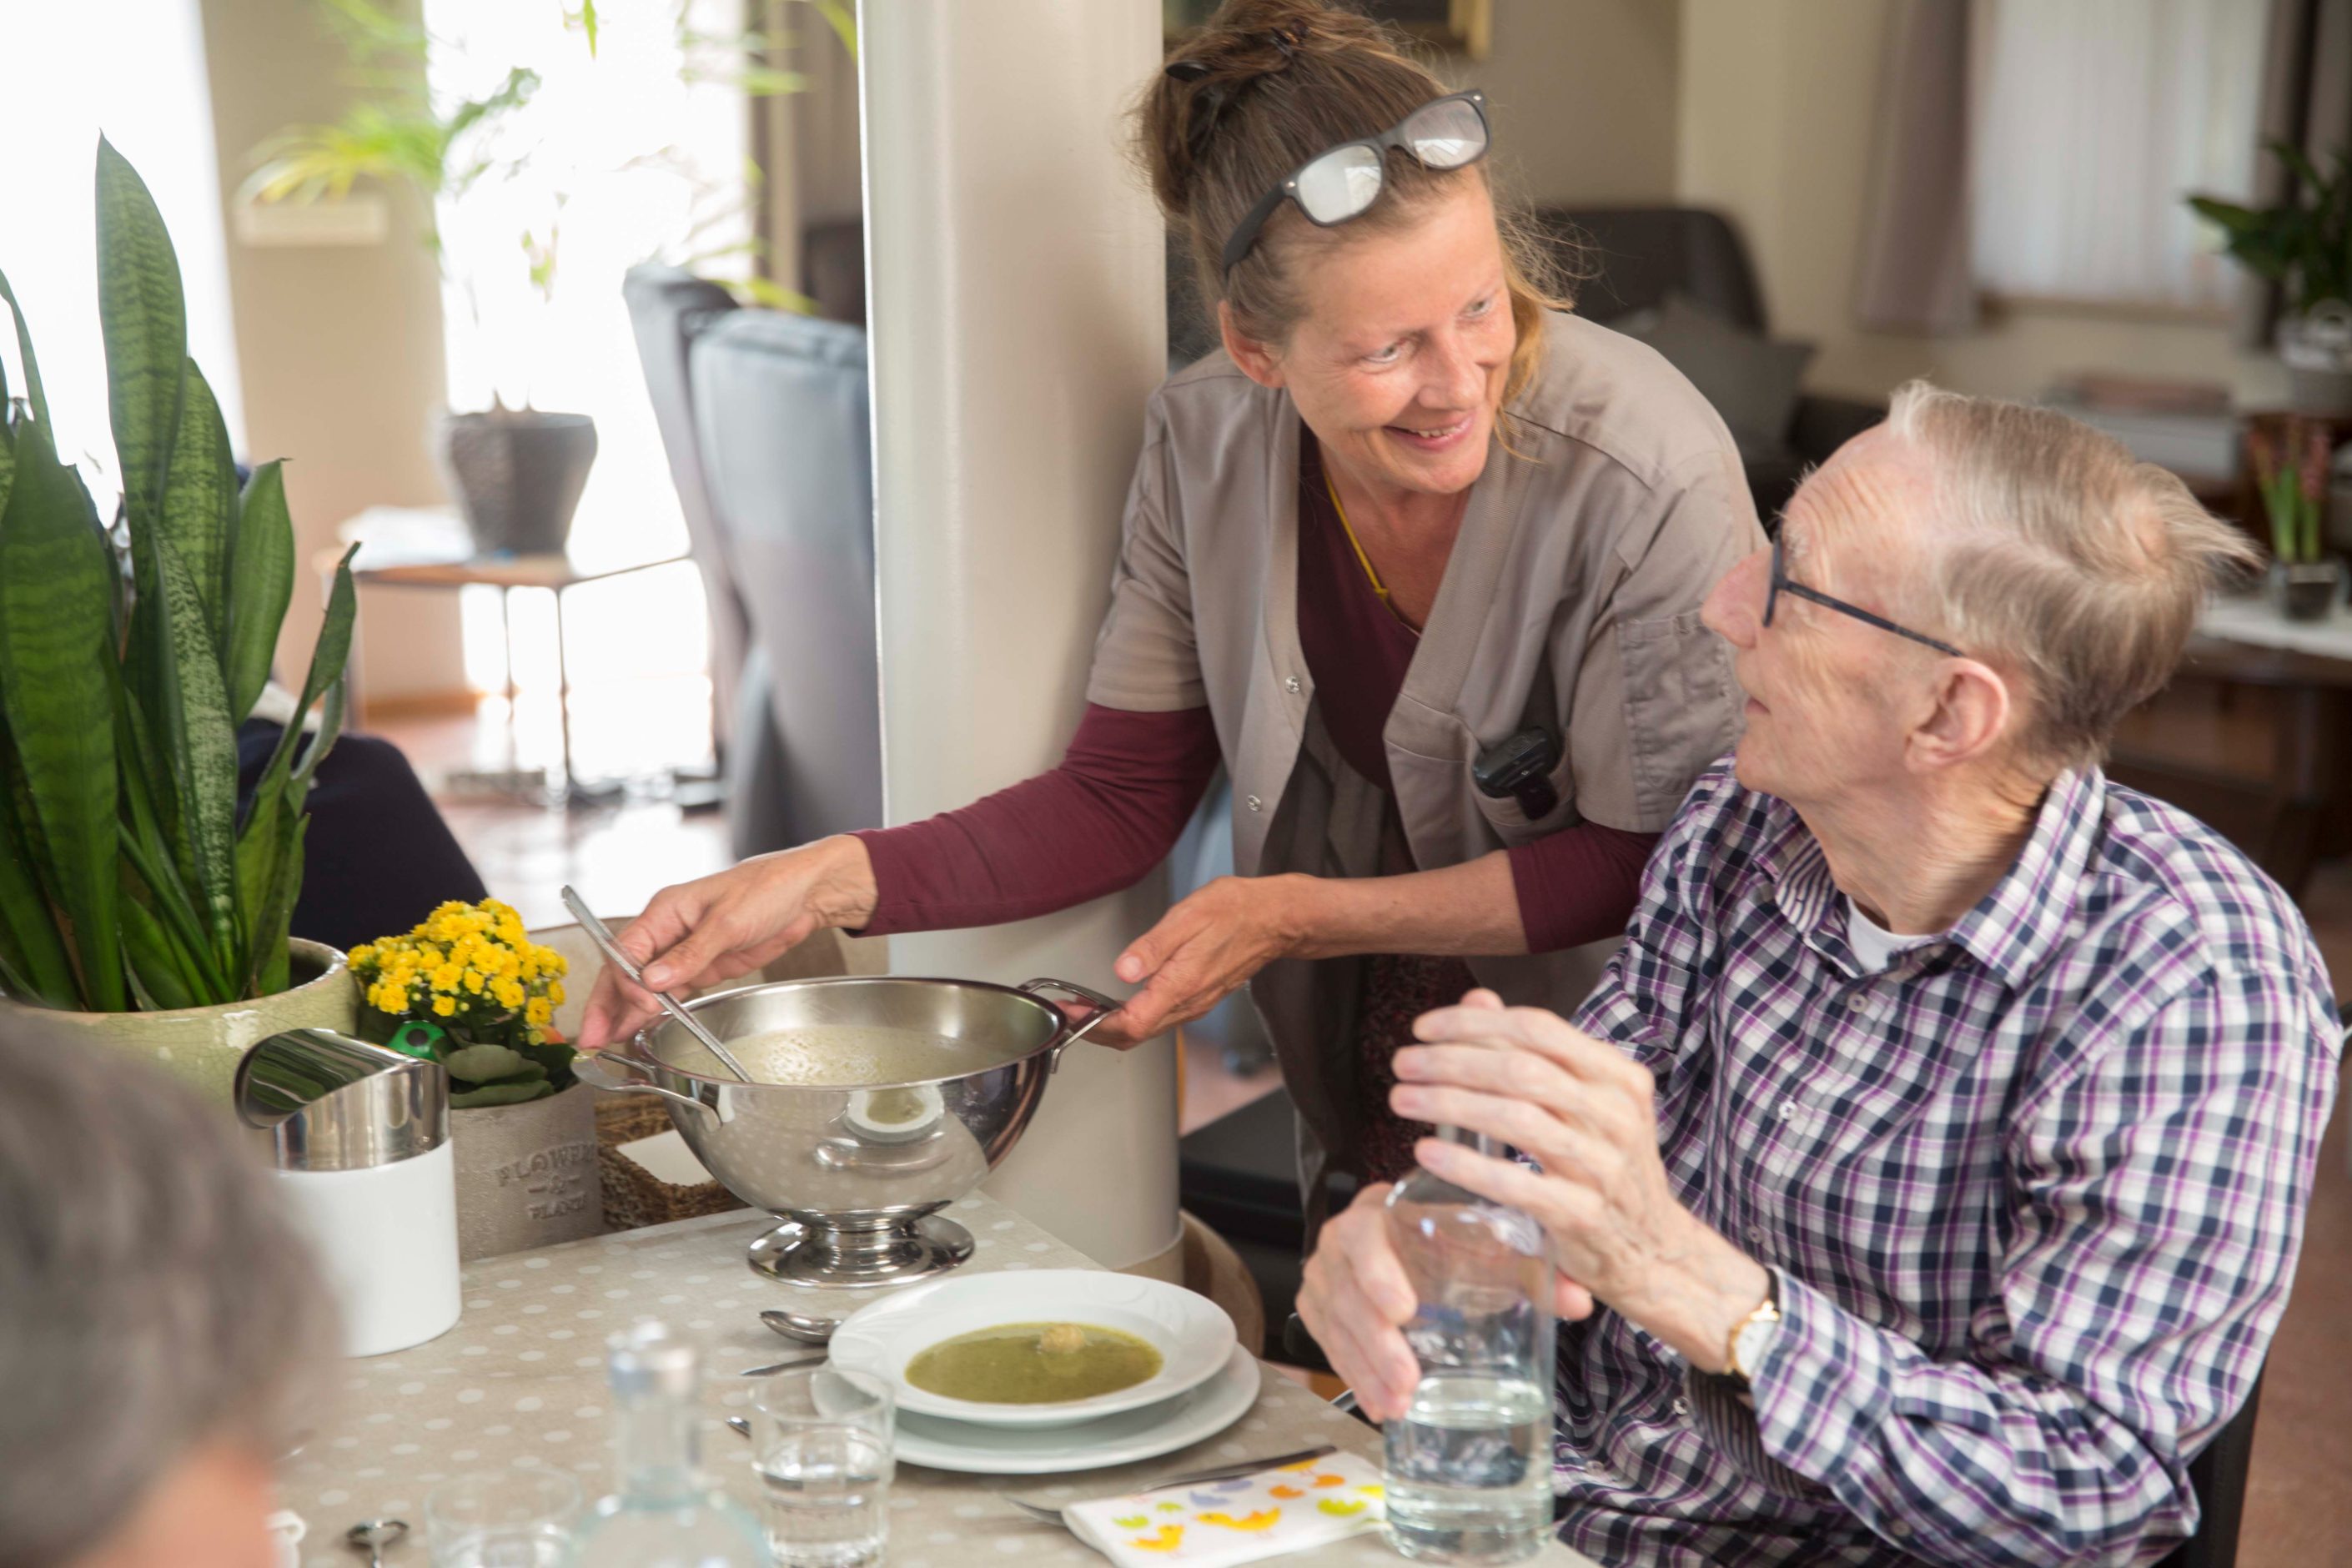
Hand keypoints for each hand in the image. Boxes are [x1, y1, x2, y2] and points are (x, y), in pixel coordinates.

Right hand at [575, 837, 876, 1048]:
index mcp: (665, 911)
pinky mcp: (703, 967)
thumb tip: (652, 980)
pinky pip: (671, 992)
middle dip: (608, 1003)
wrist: (804, 894)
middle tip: (593, 1037)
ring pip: (644, 986)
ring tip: (609, 1042)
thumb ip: (690, 953)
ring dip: (627, 1013)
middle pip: (625, 971)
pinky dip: (655, 1012)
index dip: (624, 981)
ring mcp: (684, 952)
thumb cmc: (766, 889)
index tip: (639, 1004)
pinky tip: (641, 1029)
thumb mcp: (727, 921)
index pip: (627, 950)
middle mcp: (668, 932)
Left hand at [1090, 875, 1307, 1045]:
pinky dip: (1133, 1017)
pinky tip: (1121, 1002)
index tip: (1071, 1014)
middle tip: (1069, 1013)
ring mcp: (1195, 1003)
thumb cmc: (1236, 912)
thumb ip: (1153, 947)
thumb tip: (1123, 969)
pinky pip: (1161, 1018)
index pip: (1131, 1024)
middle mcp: (1189, 1002)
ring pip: (1147, 1029)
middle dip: (1096, 1029)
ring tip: (1086, 1009)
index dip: (1095, 1026)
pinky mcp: (1199, 997)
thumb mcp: (1188, 917)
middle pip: (1135, 1035)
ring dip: (1113, 1025)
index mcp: (1182, 985)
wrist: (1275, 918)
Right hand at [1298, 1179, 1595, 1422]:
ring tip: (1399, 1404)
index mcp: (1381, 1211)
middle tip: (1408, 1379)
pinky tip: (1380, 1405)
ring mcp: (1326, 1277)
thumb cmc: (1454, 1241)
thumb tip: (1578, 1302)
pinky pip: (1329, 1345)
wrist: (1417, 1242)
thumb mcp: (1490, 1245)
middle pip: (1346, 1291)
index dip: (1377, 1271)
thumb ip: (1535, 1270)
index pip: (1364, 1233)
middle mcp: (1343, 1241)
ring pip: (1334, 1325)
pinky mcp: (1319, 1309)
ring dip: (1365, 1369)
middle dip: (1375, 1342)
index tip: (1404, 1309)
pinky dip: (1354, 1377)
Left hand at [1389, 993, 1766, 1366]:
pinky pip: (1516, 1183)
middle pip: (1521, 1069)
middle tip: (1402, 1064)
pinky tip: (1426, 1152)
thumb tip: (1477, 1001)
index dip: (1474, 1023)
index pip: (1539, 1029)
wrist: (1652, 1248)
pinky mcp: (1583, 1215)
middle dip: (1451, 1060)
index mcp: (1619, 1077)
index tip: (1424, 1028)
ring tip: (1402, 1100)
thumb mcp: (1585, 1103)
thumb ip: (1533, 1053)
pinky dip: (1464, 1164)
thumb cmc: (1604, 1166)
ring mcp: (1603, 1166)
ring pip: (1515, 1118)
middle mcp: (1617, 1115)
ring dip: (1447, 1104)